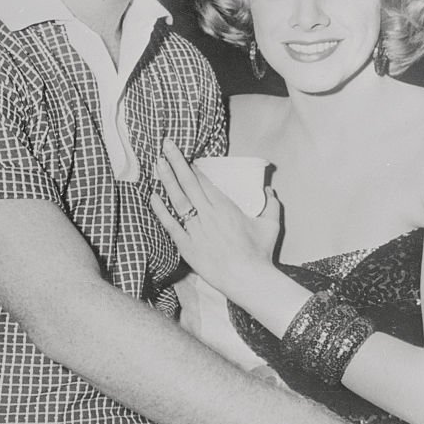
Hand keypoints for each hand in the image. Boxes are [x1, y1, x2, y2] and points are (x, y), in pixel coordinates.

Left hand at [150, 138, 280, 305]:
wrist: (248, 279)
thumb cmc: (260, 253)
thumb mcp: (271, 225)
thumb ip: (271, 205)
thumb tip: (269, 192)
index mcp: (225, 206)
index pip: (204, 181)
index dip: (192, 167)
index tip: (184, 157)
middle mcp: (208, 214)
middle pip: (188, 182)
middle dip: (176, 161)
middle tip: (165, 144)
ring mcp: (196, 230)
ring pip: (177, 200)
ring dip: (166, 179)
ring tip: (157, 163)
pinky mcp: (187, 246)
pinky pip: (170, 225)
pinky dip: (160, 210)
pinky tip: (153, 196)